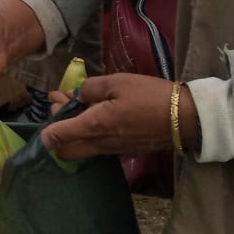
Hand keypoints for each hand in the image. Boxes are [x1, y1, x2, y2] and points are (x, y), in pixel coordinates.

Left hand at [41, 74, 197, 159]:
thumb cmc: (150, 96)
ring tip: (80, 103)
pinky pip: (97, 147)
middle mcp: (100, 144)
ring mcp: (112, 150)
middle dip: (56, 130)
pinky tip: (97, 113)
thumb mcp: (117, 82)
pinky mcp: (124, 150)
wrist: (186, 119)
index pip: (56, 138)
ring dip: (73, 130)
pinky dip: (89, 133)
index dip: (47, 125)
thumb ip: (90, 88)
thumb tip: (76, 95)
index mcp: (94, 126)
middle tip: (64, 105)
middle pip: (64, 151)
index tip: (54, 102)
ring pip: (80, 149)